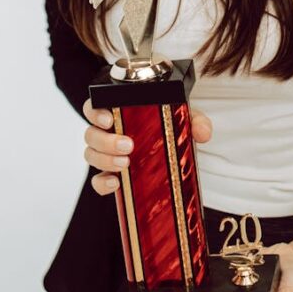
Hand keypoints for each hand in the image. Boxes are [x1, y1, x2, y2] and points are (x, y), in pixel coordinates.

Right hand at [82, 99, 212, 196]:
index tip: (109, 119)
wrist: (174, 153)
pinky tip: (116, 184)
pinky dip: (102, 184)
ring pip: (90, 155)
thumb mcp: (185, 120)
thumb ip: (196, 121)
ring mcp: (106, 155)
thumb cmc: (171, 128)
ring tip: (126, 164)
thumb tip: (202, 133)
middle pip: (91, 134)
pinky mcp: (110, 176)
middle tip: (128, 145)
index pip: (94, 107)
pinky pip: (97, 181)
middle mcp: (108, 133)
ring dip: (104, 160)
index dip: (95, 112)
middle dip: (106, 141)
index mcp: (119, 112)